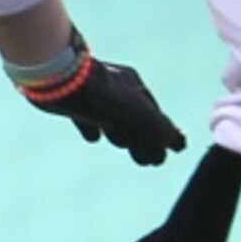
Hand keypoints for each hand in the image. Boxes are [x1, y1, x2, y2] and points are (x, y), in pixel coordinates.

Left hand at [18, 33, 186, 165]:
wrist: (59, 79)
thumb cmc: (104, 97)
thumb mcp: (140, 115)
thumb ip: (161, 130)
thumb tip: (181, 145)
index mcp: (134, 86)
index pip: (154, 115)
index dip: (162, 136)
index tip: (167, 154)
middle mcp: (115, 87)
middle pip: (134, 118)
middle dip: (143, 140)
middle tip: (149, 162)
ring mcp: (91, 92)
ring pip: (112, 118)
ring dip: (121, 134)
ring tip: (124, 147)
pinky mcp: (69, 99)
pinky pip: (85, 117)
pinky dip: (92, 129)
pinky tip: (93, 138)